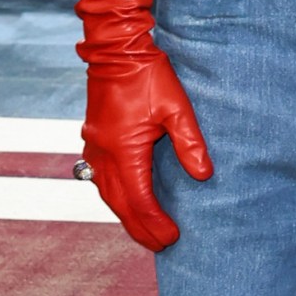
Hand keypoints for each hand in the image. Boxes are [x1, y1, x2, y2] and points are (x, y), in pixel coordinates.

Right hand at [81, 47, 212, 250]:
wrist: (116, 50)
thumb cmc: (148, 76)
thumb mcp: (177, 107)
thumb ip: (190, 143)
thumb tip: (203, 175)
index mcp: (123, 149)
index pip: (139, 199)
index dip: (155, 222)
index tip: (173, 236)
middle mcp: (103, 154)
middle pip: (120, 205)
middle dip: (140, 228)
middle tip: (160, 246)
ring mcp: (94, 147)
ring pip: (106, 194)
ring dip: (125, 216)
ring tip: (144, 232)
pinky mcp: (93, 140)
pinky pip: (100, 179)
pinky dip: (114, 197)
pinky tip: (125, 202)